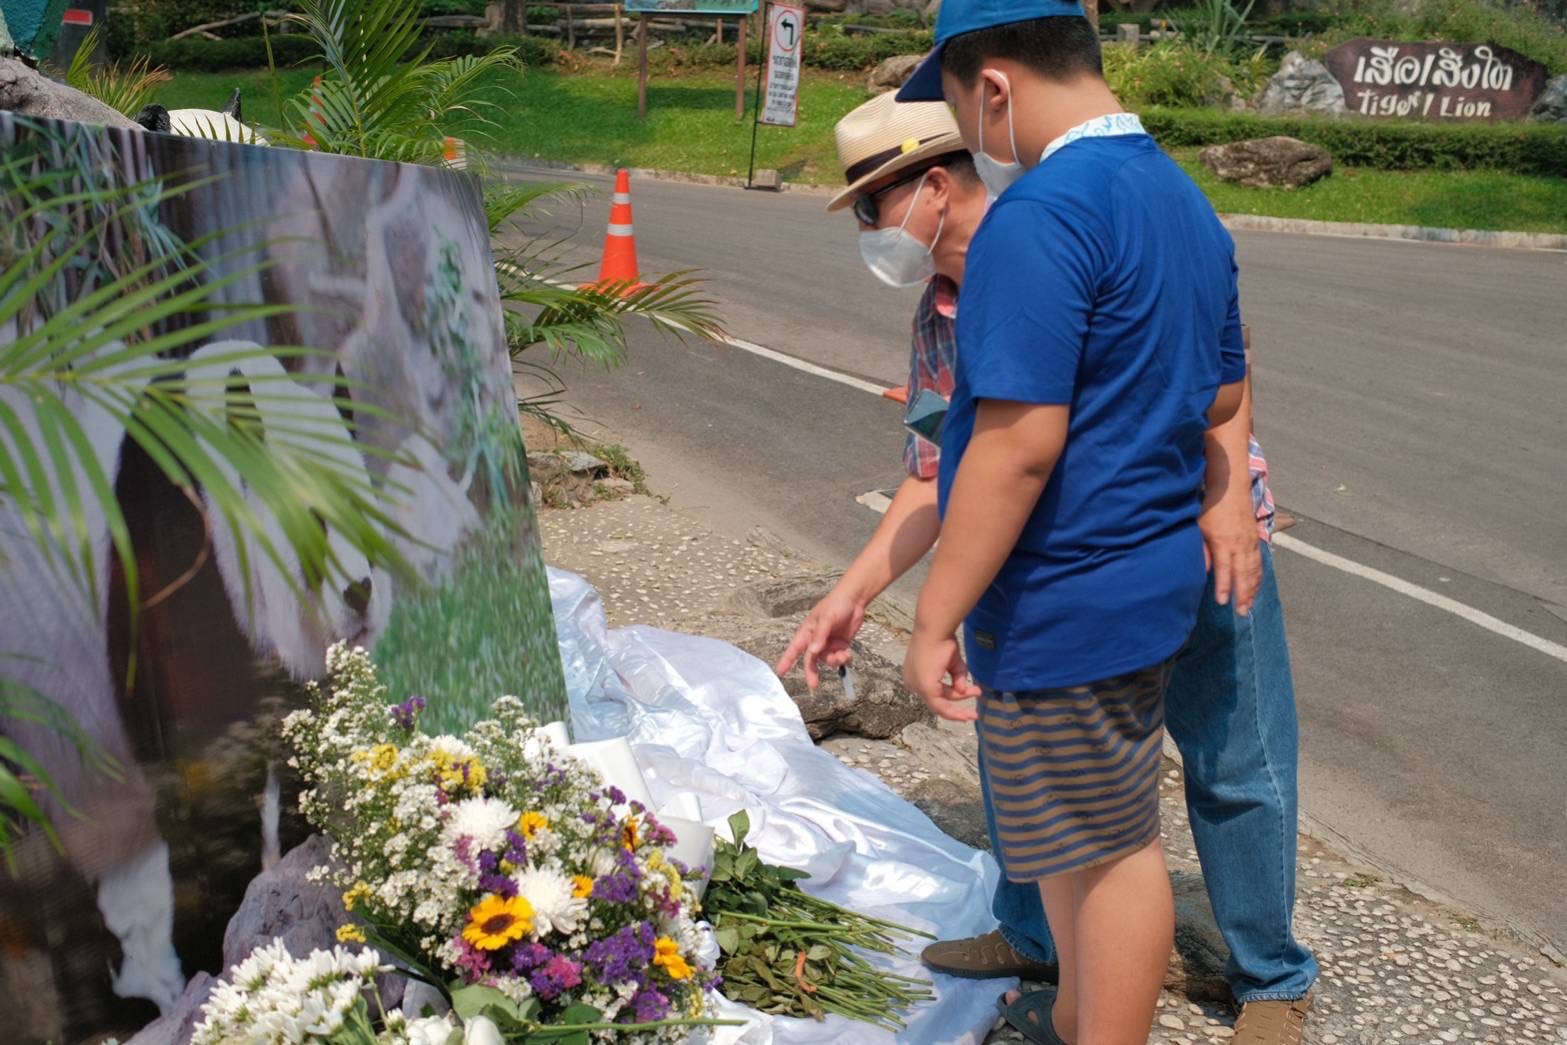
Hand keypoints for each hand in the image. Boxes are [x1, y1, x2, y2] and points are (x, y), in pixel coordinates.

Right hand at [774, 587, 865, 689]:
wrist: (854, 600)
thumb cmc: (835, 604)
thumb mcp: (826, 619)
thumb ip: (820, 636)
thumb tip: (813, 652)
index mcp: (807, 632)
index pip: (794, 648)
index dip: (787, 660)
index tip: (780, 672)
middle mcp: (816, 640)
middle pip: (811, 660)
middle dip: (812, 672)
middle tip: (813, 684)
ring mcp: (828, 644)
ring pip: (827, 660)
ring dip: (834, 660)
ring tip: (843, 653)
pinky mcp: (840, 646)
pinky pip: (839, 658)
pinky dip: (843, 658)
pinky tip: (847, 653)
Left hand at [902, 628, 980, 721]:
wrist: (936, 630)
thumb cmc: (942, 640)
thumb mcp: (952, 662)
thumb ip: (957, 677)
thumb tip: (962, 690)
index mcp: (915, 675)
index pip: (933, 692)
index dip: (950, 697)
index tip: (965, 700)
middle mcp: (913, 683)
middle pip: (938, 701)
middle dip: (957, 707)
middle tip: (972, 714)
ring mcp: (918, 687)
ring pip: (940, 706)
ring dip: (959, 710)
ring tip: (974, 713)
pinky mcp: (925, 688)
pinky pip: (940, 707)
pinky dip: (954, 711)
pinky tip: (966, 713)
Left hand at [1200, 493, 1261, 616]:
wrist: (1230, 488)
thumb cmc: (1211, 507)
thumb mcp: (1199, 527)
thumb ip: (1202, 549)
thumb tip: (1203, 570)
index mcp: (1224, 542)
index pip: (1225, 569)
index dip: (1224, 587)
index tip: (1223, 602)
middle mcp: (1240, 544)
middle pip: (1243, 574)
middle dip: (1243, 594)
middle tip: (1242, 612)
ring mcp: (1250, 542)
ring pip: (1253, 570)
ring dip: (1252, 589)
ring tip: (1249, 605)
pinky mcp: (1255, 540)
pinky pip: (1258, 562)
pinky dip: (1258, 577)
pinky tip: (1255, 587)